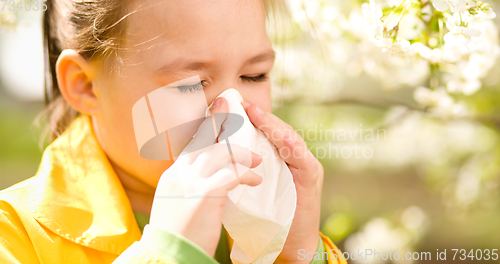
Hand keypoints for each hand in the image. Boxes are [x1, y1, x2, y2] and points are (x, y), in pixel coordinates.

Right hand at [149, 98, 262, 255]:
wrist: (167, 255)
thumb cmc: (175, 234)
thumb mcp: (176, 203)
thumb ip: (186, 185)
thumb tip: (199, 178)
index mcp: (174, 175)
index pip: (192, 143)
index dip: (206, 126)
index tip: (216, 110)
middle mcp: (180, 173)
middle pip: (203, 138)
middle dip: (220, 119)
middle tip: (234, 105)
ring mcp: (190, 181)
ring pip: (219, 152)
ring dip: (242, 154)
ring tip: (258, 160)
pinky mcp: (205, 195)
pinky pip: (231, 174)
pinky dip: (246, 174)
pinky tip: (256, 179)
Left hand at [242, 102, 323, 263]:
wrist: (289, 245)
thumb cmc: (267, 216)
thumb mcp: (250, 188)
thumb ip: (241, 169)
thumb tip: (212, 154)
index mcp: (278, 159)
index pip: (265, 133)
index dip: (249, 119)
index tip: (230, 105)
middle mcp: (294, 157)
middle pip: (277, 130)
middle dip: (259, 116)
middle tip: (239, 103)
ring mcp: (304, 165)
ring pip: (288, 138)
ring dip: (272, 124)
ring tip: (255, 113)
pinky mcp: (310, 177)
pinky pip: (301, 156)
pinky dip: (290, 145)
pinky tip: (280, 136)